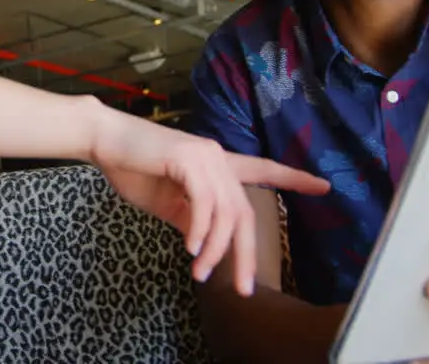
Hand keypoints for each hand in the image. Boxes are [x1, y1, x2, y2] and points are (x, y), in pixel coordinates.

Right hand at [89, 112, 329, 297]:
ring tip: (200, 271)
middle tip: (244, 288)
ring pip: (225, 214)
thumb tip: (204, 243)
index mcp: (217, 164)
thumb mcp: (166, 201)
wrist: (104, 141)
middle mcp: (218, 157)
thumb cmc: (132, 167)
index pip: (262, 169)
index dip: (293, 179)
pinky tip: (190, 248)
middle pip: (245, 213)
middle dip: (247, 255)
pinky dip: (200, 231)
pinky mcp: (189, 160)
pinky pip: (205, 205)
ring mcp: (206, 157)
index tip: (324, 186)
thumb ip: (190, 217)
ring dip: (214, 250)